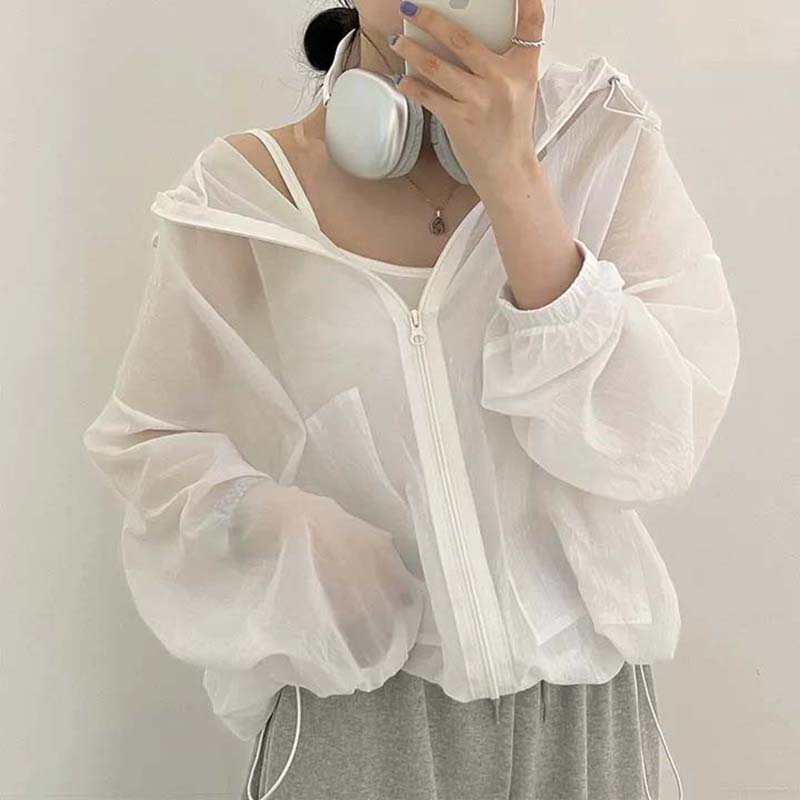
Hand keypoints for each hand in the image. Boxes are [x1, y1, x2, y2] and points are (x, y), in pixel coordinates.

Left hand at [389, 0, 545, 190]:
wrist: (508, 171)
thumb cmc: (510, 131)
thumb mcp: (520, 91)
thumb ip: (501, 65)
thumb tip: (463, 42)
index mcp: (522, 69)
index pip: (531, 25)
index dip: (527, 0)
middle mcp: (502, 81)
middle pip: (461, 38)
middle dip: (430, 19)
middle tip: (411, 9)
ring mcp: (480, 100)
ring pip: (436, 66)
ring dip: (411, 51)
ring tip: (398, 42)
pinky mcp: (460, 120)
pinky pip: (429, 96)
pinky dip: (412, 85)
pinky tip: (402, 78)